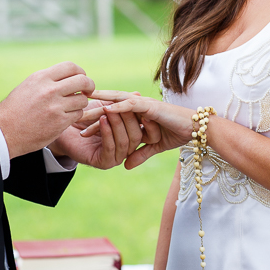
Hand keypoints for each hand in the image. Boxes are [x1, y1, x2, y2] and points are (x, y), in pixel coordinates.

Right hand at [0, 62, 93, 158]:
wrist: (3, 132)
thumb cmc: (15, 110)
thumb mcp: (28, 86)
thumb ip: (47, 80)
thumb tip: (68, 76)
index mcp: (41, 78)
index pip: (71, 67)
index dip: (80, 72)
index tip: (81, 79)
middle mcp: (49, 90)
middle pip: (82, 80)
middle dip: (89, 85)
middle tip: (87, 91)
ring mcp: (55, 106)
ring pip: (82, 100)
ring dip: (81, 103)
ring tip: (73, 106)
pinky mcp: (59, 122)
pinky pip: (78, 114)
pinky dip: (76, 115)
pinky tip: (67, 116)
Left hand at [50, 100, 145, 168]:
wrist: (64, 127)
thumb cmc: (86, 115)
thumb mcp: (105, 107)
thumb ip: (121, 103)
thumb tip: (137, 94)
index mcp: (129, 137)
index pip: (141, 127)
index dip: (140, 114)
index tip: (137, 100)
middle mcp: (125, 149)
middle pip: (136, 136)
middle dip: (129, 120)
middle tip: (124, 105)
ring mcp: (116, 157)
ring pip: (124, 142)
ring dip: (117, 125)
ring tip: (109, 111)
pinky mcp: (104, 163)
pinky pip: (110, 148)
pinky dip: (107, 133)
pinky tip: (102, 120)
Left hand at [81, 90, 195, 168]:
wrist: (196, 128)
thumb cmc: (178, 133)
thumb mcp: (154, 147)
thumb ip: (140, 154)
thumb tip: (126, 166)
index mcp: (137, 113)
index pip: (112, 115)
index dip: (97, 121)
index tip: (80, 128)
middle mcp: (137, 105)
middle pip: (109, 106)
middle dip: (91, 112)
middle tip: (73, 115)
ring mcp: (143, 104)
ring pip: (116, 104)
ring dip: (100, 109)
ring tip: (83, 113)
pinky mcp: (149, 106)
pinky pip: (130, 105)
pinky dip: (118, 106)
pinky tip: (106, 109)